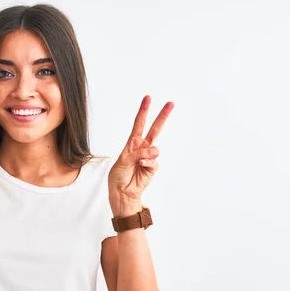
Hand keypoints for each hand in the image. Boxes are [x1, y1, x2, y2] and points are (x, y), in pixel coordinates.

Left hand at [108, 95, 173, 215]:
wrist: (122, 193)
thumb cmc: (119, 176)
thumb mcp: (122, 161)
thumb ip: (136, 153)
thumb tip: (152, 151)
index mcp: (132, 143)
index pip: (139, 124)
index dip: (143, 111)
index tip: (147, 98)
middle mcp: (142, 148)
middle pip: (154, 129)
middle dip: (162, 116)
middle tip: (171, 103)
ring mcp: (149, 157)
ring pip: (154, 148)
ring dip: (146, 154)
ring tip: (137, 162)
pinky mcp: (153, 168)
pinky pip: (153, 161)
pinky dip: (146, 163)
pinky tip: (140, 167)